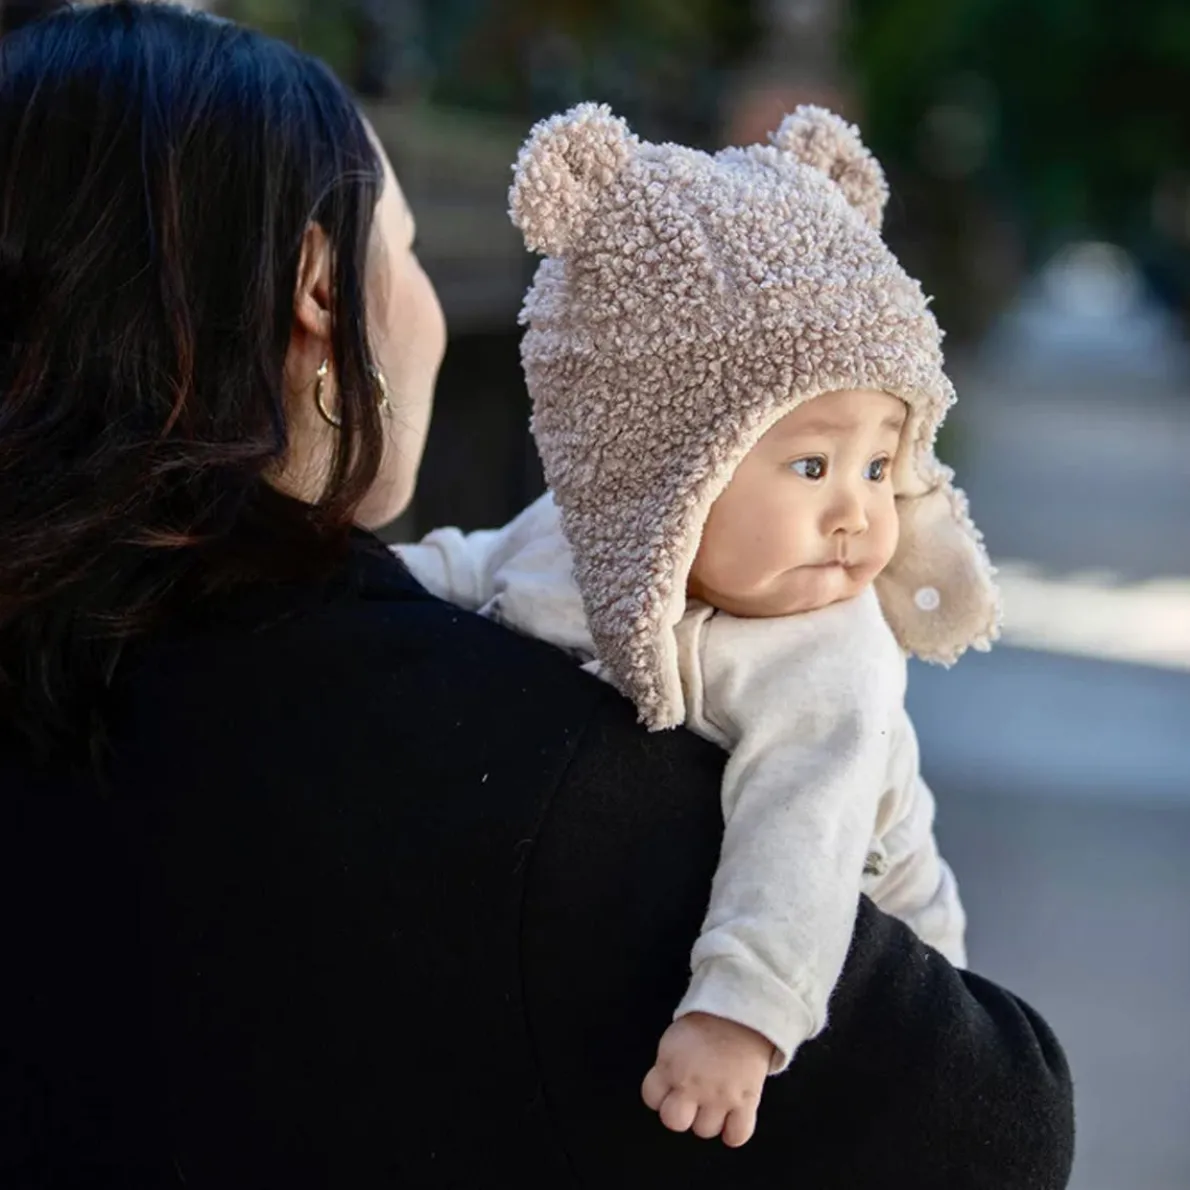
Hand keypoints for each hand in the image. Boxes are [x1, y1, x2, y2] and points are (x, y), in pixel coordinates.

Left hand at [640, 1012, 773, 1146]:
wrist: (743, 1012)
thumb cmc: (707, 1021)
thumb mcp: (675, 1039)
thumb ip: (668, 1065)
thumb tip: (668, 1084)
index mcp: (669, 1066)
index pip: (651, 1098)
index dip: (660, 1095)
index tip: (670, 1089)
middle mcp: (691, 1086)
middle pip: (674, 1122)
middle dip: (681, 1114)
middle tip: (692, 1101)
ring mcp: (718, 1096)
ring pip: (705, 1130)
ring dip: (709, 1120)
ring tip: (716, 1103)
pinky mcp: (745, 1102)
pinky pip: (737, 1135)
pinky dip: (734, 1133)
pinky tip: (733, 1119)